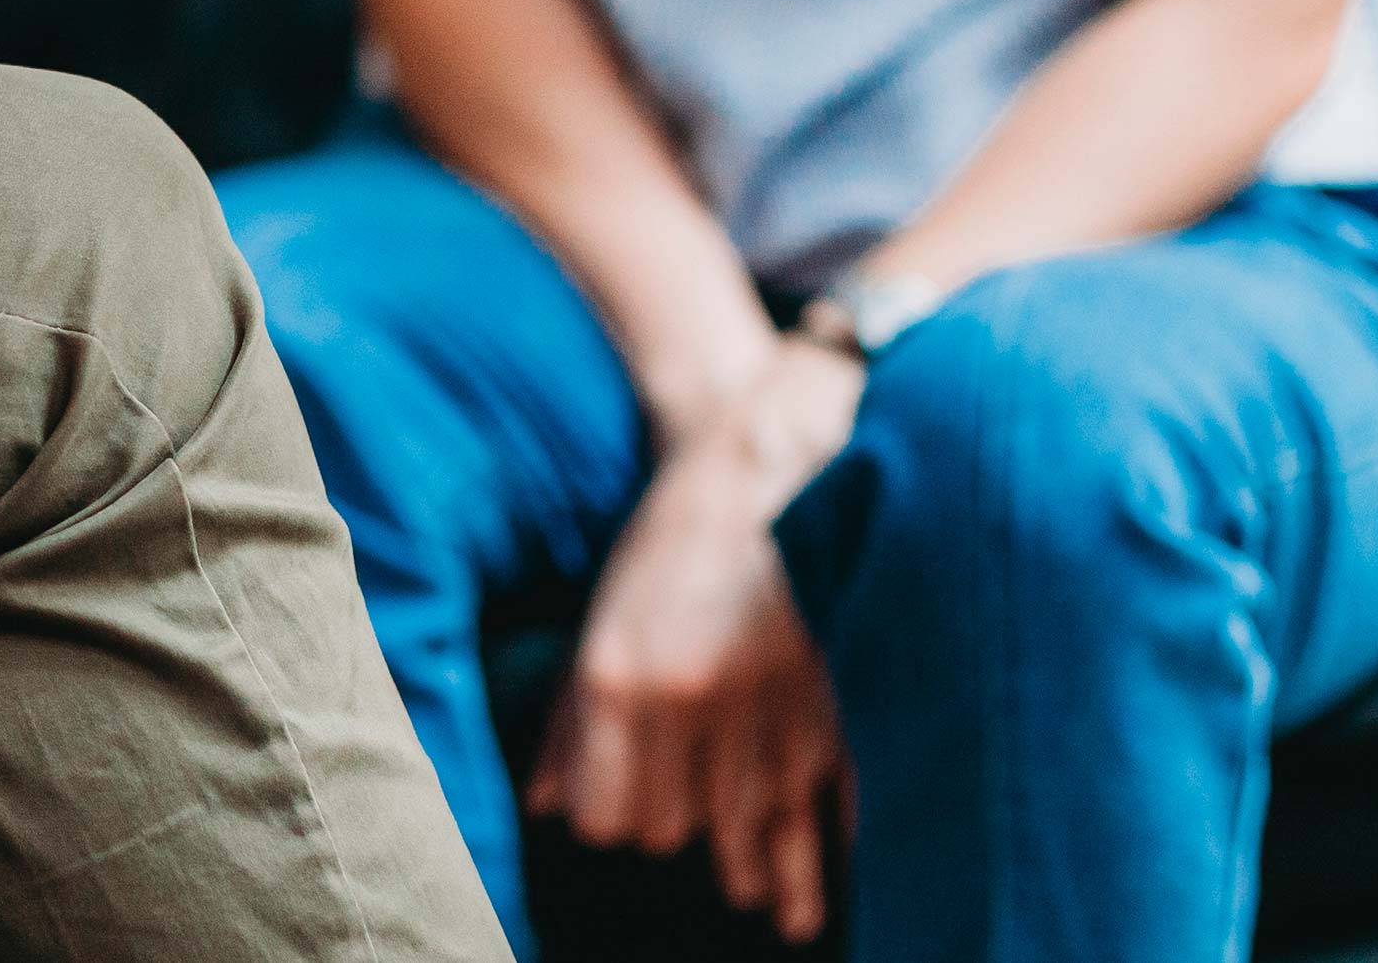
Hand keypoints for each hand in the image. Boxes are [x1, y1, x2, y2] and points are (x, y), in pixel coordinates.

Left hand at [533, 344, 863, 942]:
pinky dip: (822, 838)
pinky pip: (825, 803)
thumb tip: (545, 804)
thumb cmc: (669, 544)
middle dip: (682, 831)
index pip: (610, 815)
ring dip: (758, 864)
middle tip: (691, 828)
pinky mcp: (832, 703)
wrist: (767, 473)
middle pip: (677, 829)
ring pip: (753, 829)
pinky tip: (821, 868)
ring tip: (772, 904)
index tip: (624, 815)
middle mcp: (690, 703)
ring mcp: (766, 708)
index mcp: (620, 680)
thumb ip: (569, 719)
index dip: (616, 822)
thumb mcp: (601, 620)